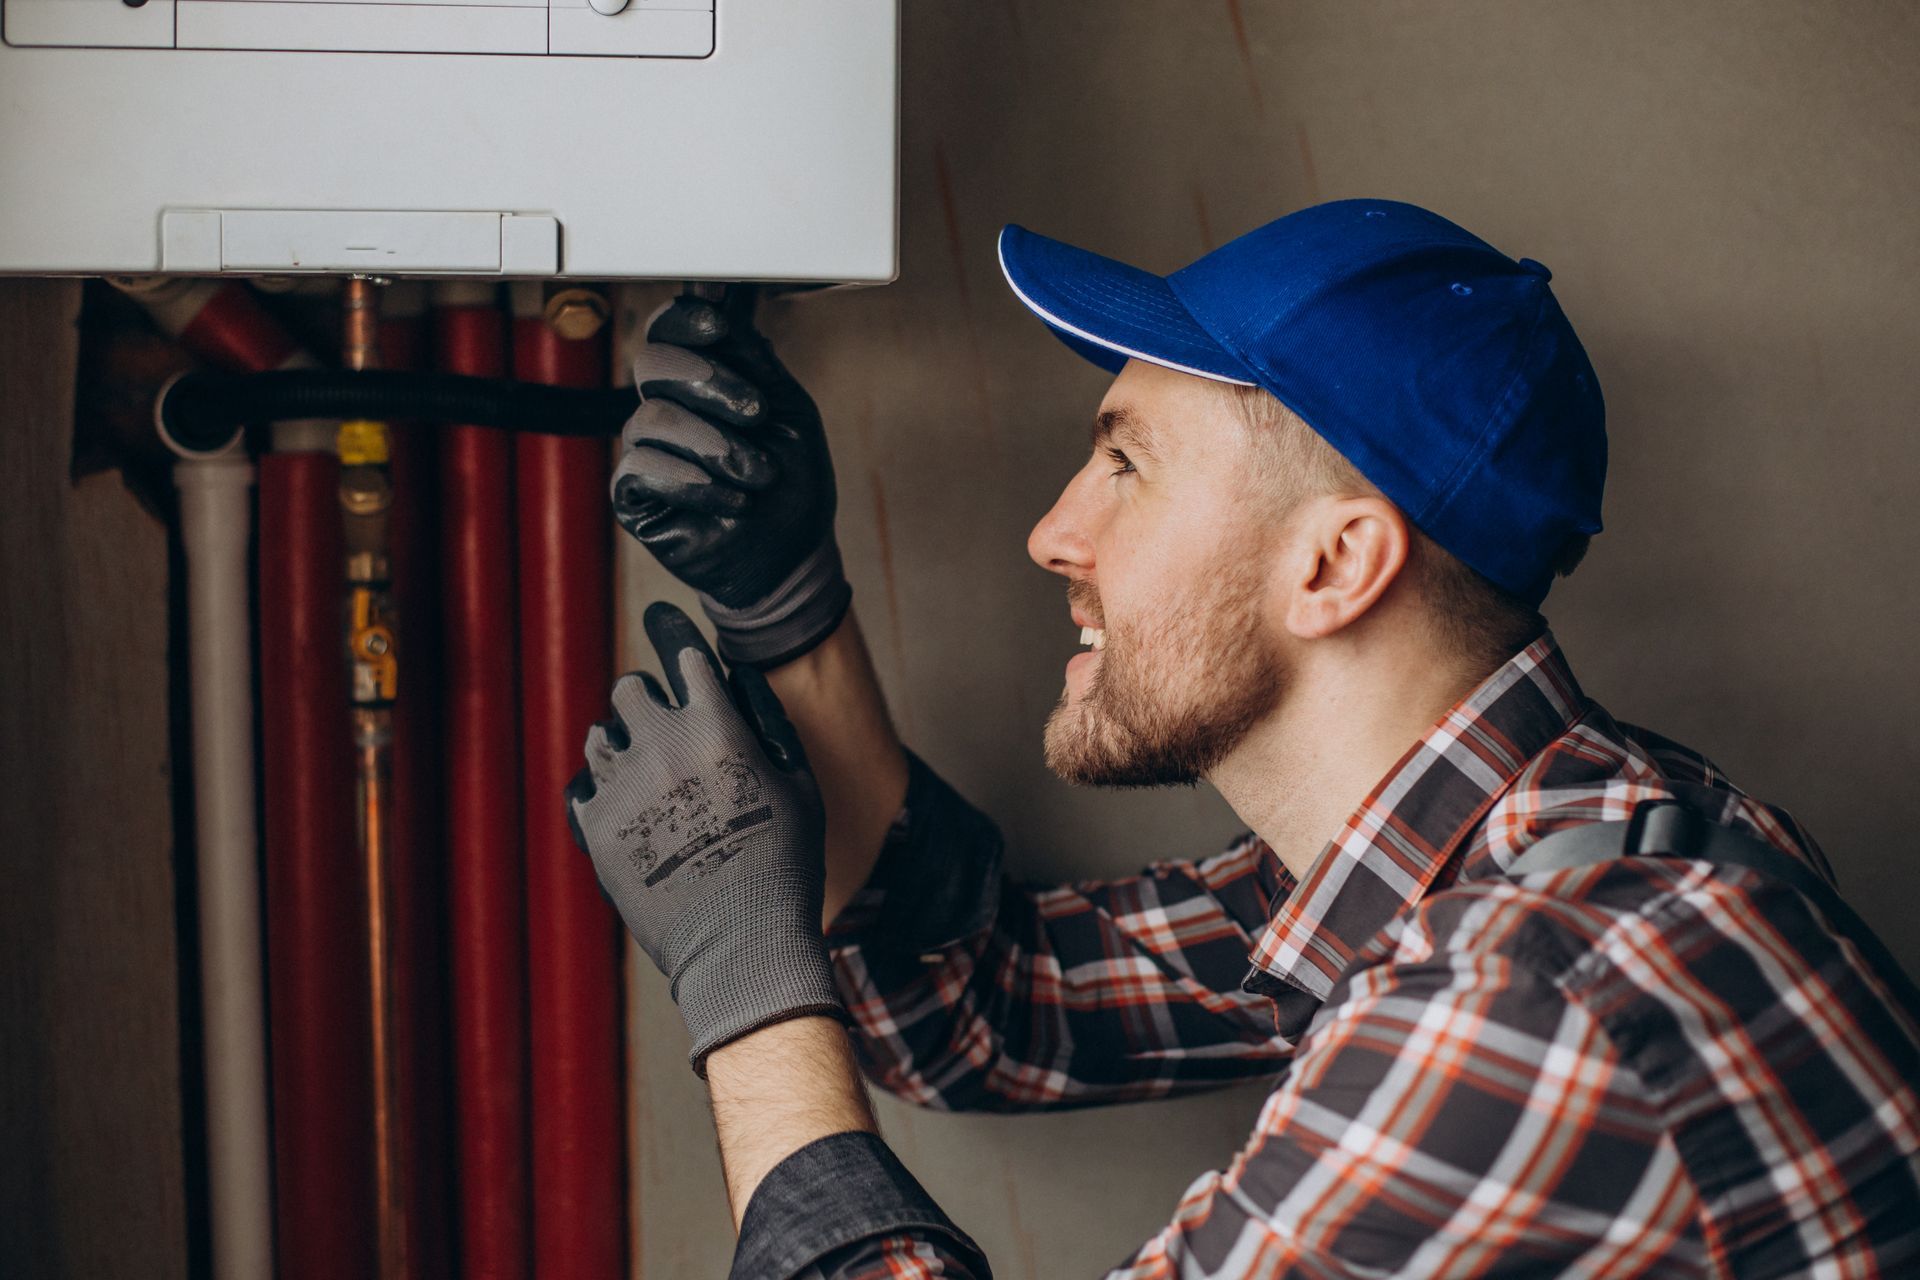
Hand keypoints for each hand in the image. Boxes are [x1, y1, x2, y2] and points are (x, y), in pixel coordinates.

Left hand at [564, 602, 845, 1071]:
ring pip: (601, 736)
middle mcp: (661, 744)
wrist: (741, 946)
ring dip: (622, 745)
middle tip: (664, 725)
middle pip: (629, 688)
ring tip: (647, 776)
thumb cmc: (785, 865)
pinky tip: (627, 813)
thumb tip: (735, 680)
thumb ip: (766, 724)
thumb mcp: (799, 786)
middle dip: (647, 699)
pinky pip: (582, 788)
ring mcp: (622, 786)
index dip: (670, 626)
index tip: (661, 616)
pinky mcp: (595, 829)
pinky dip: (601, 794)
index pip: (680, 649)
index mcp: (717, 724)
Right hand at [611, 289, 851, 667]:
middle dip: (709, 382)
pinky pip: (640, 469)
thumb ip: (753, 360)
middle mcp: (669, 409)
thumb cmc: (792, 485)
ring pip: (650, 418)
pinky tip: (730, 501)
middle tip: (755, 414)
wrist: (790, 558)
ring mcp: (647, 452)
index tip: (720, 328)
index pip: (670, 330)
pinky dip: (693, 482)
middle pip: (651, 363)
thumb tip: (715, 296)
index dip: (686, 320)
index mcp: (704, 381)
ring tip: (756, 474)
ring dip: (714, 444)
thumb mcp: (789, 412)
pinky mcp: (635, 496)